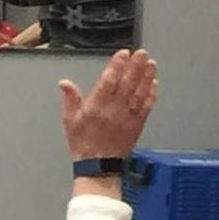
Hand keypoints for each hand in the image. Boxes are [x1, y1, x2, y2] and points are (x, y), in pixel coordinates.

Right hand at [57, 46, 156, 161]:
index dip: (116, 66)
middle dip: (135, 66)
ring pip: (139, 93)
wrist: (98, 166)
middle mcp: (114, 110)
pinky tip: (153, 84)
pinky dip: (151, 94)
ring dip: (146, 77)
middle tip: (142, 53)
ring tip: (150, 64)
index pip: (108, 81)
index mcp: (97, 107)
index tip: (122, 54)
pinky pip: (146, 107)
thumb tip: (65, 83)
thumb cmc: (84, 144)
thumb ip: (70, 99)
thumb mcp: (70, 120)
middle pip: (127, 84)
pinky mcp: (137, 124)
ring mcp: (128, 117)